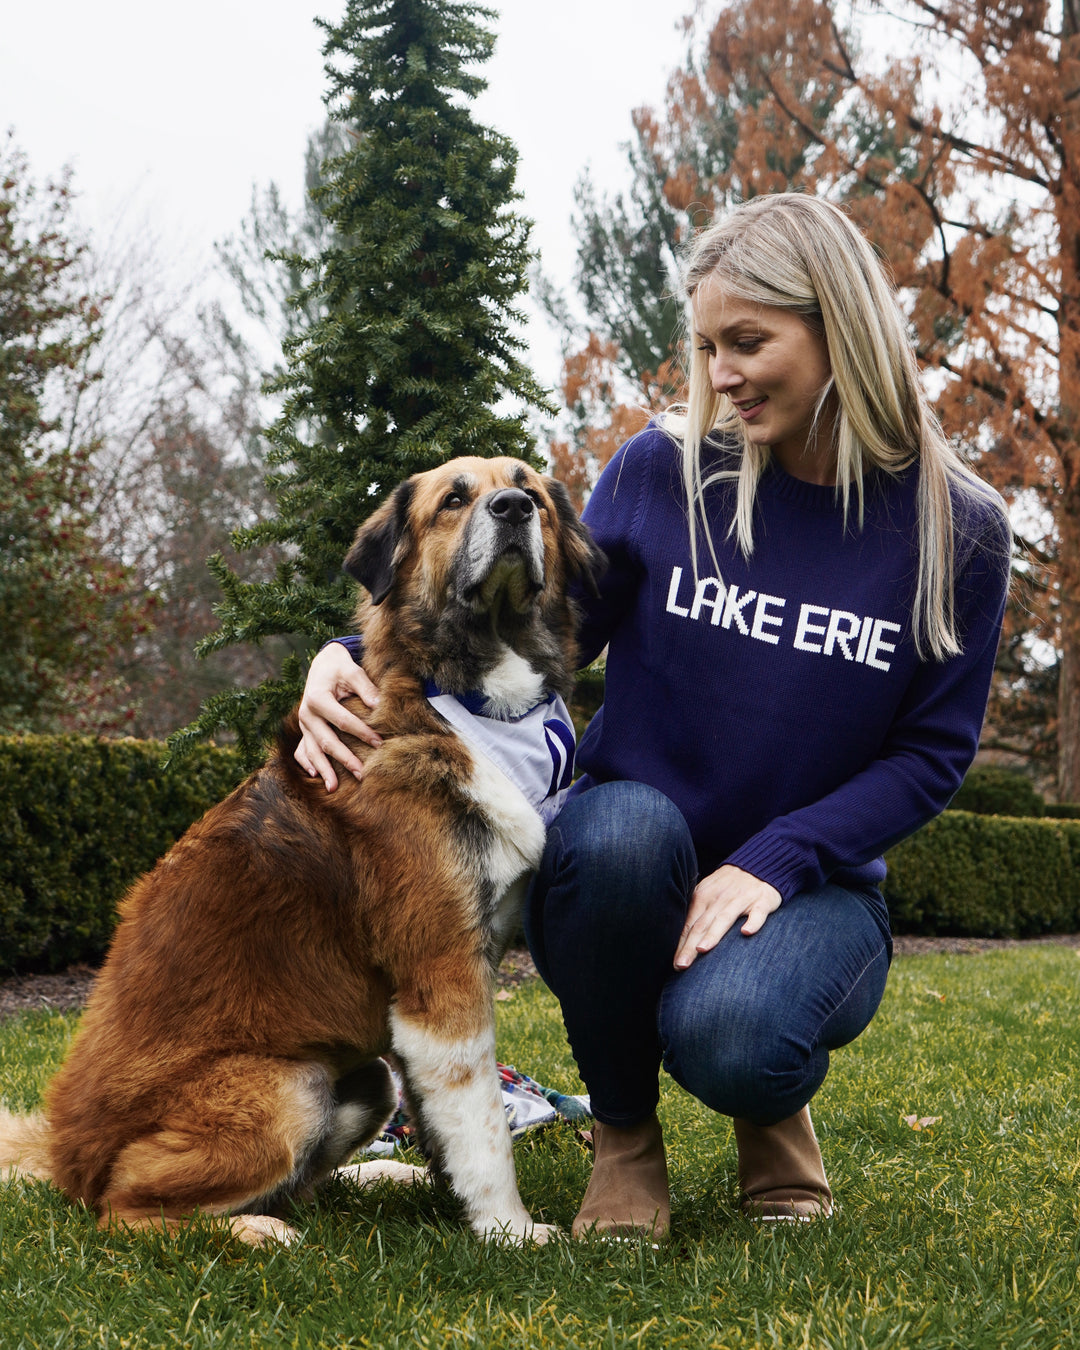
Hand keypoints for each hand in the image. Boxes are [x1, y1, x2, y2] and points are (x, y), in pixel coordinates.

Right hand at [295, 642, 382, 790]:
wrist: (323, 665)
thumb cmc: (340, 668)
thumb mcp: (352, 670)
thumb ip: (365, 687)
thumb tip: (380, 705)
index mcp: (317, 698)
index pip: (342, 721)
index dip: (362, 733)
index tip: (380, 744)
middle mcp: (306, 714)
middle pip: (327, 741)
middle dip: (345, 759)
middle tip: (363, 774)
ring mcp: (303, 725)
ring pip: (312, 751)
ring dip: (324, 770)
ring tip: (334, 788)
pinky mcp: (304, 730)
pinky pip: (301, 750)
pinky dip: (306, 763)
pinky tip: (315, 776)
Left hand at [673, 865, 781, 969]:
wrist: (759, 864)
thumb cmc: (728, 885)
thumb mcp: (708, 892)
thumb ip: (696, 913)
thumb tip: (680, 941)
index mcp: (703, 896)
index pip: (689, 924)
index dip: (681, 944)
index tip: (675, 965)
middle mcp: (720, 898)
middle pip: (702, 925)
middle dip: (691, 946)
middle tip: (682, 965)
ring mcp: (741, 899)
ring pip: (725, 918)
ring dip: (713, 934)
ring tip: (702, 949)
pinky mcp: (762, 901)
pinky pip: (757, 913)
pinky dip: (752, 922)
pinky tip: (746, 933)